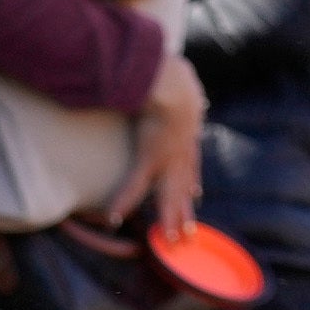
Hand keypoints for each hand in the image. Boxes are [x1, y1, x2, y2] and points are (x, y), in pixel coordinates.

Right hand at [105, 52, 207, 233]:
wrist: (171, 83)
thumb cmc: (172, 75)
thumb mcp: (180, 78)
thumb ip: (175, 80)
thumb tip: (173, 70)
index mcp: (188, 132)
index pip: (191, 162)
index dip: (192, 179)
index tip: (196, 194)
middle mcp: (182, 151)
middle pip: (184, 186)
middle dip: (186, 210)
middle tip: (189, 233)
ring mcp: (168, 159)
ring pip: (169, 195)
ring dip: (169, 218)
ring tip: (170, 240)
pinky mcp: (149, 160)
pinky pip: (134, 187)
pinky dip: (123, 203)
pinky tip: (113, 219)